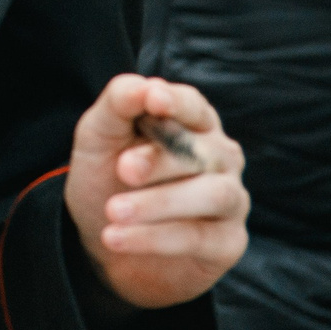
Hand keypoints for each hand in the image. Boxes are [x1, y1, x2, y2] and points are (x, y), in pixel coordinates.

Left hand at [65, 74, 248, 309]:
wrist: (104, 243)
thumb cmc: (107, 177)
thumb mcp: (99, 137)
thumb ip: (119, 104)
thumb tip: (143, 86)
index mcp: (192, 122)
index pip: (193, 105)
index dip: (176, 103)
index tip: (154, 100)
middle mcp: (220, 157)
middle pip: (201, 151)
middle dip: (159, 160)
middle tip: (122, 169)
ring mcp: (231, 199)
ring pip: (212, 195)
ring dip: (159, 203)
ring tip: (113, 211)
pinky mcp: (228, 242)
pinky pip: (200, 238)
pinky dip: (155, 238)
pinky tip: (116, 238)